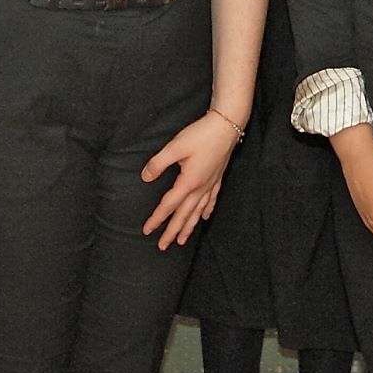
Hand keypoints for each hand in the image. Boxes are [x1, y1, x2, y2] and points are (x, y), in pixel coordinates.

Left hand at [140, 113, 240, 249]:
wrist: (227, 125)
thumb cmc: (201, 134)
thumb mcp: (175, 146)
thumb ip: (158, 163)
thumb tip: (145, 177)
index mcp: (188, 182)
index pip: (169, 205)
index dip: (157, 219)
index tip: (147, 230)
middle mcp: (200, 188)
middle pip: (184, 215)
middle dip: (172, 231)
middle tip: (163, 246)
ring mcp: (211, 184)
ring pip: (198, 212)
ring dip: (189, 227)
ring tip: (181, 240)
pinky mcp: (217, 178)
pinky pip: (211, 200)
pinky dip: (206, 211)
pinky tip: (205, 217)